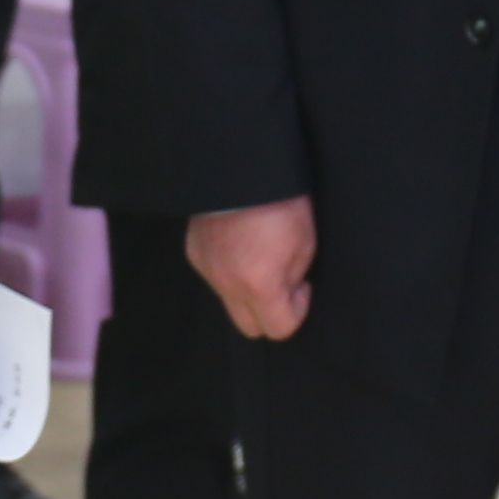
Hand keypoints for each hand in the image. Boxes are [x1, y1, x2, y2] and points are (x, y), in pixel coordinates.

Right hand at [189, 199, 317, 341]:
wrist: (242, 169)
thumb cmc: (283, 204)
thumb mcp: (305, 244)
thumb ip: (293, 278)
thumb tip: (285, 289)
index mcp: (259, 286)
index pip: (279, 329)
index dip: (297, 311)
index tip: (302, 286)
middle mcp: (227, 286)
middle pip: (248, 327)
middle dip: (268, 311)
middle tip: (281, 281)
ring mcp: (206, 271)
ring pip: (229, 302)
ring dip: (247, 291)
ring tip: (258, 259)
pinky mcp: (193, 254)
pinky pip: (215, 279)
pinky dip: (229, 272)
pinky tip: (237, 246)